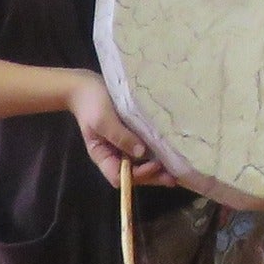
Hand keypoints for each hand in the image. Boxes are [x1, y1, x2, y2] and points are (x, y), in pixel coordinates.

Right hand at [66, 71, 174, 186]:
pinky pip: (145, 149)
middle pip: (134, 174)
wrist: (86, 86)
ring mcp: (124, 146)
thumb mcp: (103, 120)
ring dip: (157, 169)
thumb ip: (120, 137)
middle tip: (175, 177)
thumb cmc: (91, 103)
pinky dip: (156, 154)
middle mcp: (115, 155)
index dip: (137, 175)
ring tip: (177, 169)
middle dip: (153, 177)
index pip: (119, 176)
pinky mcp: (133, 135)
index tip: (154, 165)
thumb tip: (141, 153)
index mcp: (103, 156)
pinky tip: (171, 152)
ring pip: (141, 164)